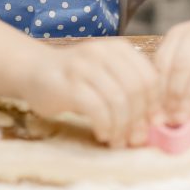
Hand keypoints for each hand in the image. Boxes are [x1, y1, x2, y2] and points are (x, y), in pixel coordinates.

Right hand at [17, 38, 157, 147]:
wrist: (34, 72)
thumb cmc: (76, 80)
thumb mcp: (107, 76)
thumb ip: (130, 91)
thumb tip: (155, 122)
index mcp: (119, 49)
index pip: (150, 77)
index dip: (155, 104)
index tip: (153, 125)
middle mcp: (104, 53)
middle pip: (136, 90)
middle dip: (139, 119)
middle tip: (136, 139)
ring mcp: (85, 67)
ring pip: (118, 100)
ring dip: (122, 127)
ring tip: (118, 140)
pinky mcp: (69, 85)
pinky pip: (97, 108)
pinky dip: (105, 125)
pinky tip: (103, 134)